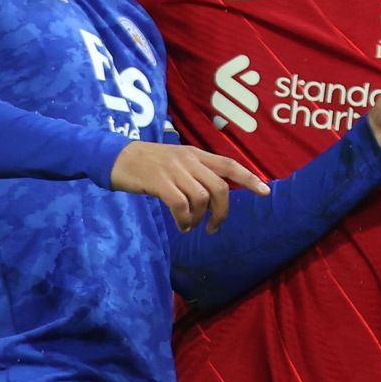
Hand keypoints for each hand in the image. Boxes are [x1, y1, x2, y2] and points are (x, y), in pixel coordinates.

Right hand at [110, 142, 270, 232]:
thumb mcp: (176, 161)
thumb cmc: (147, 163)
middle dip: (222, 212)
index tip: (266, 191)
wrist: (114, 157)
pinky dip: (184, 219)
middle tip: (214, 227)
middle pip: (219, 187)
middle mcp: (188, 160)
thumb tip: (214, 196)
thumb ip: (195, 173)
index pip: (229, 164)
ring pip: (201, 198)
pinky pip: (180, 204)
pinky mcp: (158, 182)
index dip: (249, 177)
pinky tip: (181, 225)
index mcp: (196, 154)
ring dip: (199, 218)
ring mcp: (173, 170)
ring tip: (189, 226)